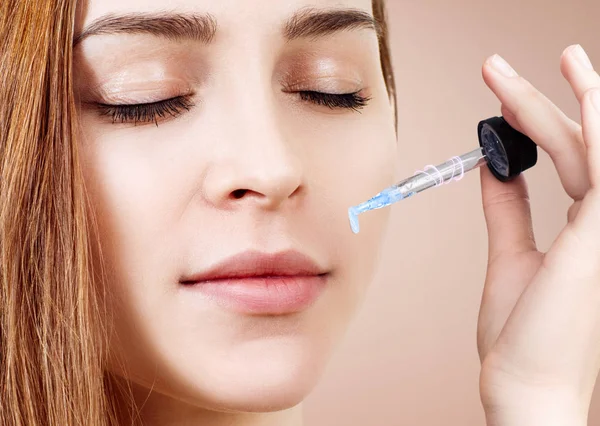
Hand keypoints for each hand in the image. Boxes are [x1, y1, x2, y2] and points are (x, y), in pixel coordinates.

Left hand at [477, 45, 599, 425]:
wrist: (522, 383)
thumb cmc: (520, 334)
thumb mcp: (511, 256)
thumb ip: (508, 209)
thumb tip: (496, 165)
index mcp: (586, 231)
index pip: (572, 160)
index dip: (541, 122)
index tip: (505, 99)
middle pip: (576, 145)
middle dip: (536, 102)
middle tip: (496, 69)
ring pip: (587, 148)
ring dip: (560, 100)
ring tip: (537, 63)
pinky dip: (599, 126)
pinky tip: (588, 89)